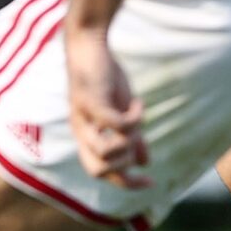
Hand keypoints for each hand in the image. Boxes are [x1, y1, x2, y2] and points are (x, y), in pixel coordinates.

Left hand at [66, 25, 149, 189]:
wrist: (89, 47)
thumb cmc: (104, 80)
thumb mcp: (120, 112)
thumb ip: (131, 138)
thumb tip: (144, 164)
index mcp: (87, 137)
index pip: (100, 174)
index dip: (126, 184)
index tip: (150, 183)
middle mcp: (81, 131)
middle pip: (98, 171)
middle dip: (125, 166)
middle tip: (138, 143)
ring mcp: (83, 117)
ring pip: (106, 152)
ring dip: (129, 142)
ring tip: (135, 120)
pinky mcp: (91, 101)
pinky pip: (116, 123)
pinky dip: (134, 117)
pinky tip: (137, 103)